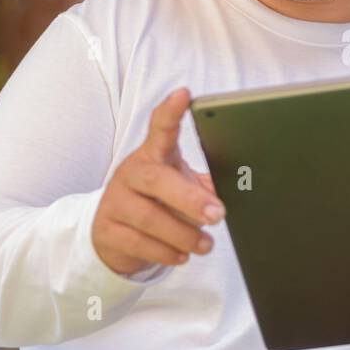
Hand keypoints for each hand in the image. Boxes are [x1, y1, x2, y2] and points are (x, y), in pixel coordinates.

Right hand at [91, 87, 224, 275]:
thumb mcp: (180, 186)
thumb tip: (242, 185)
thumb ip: (205, 184)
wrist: (113, 234)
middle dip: (190, 199)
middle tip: (218, 214)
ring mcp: (115, 201)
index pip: (160, 127)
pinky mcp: (106, 230)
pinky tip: (181, 255)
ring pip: (149, 218)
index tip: (184, 95)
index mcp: (153, 155)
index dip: (171, 112)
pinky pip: (139, 244)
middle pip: (157, 180)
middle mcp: (131, 173)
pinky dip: (166, 253)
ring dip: (184, 235)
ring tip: (205, 244)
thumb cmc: (158, 202)